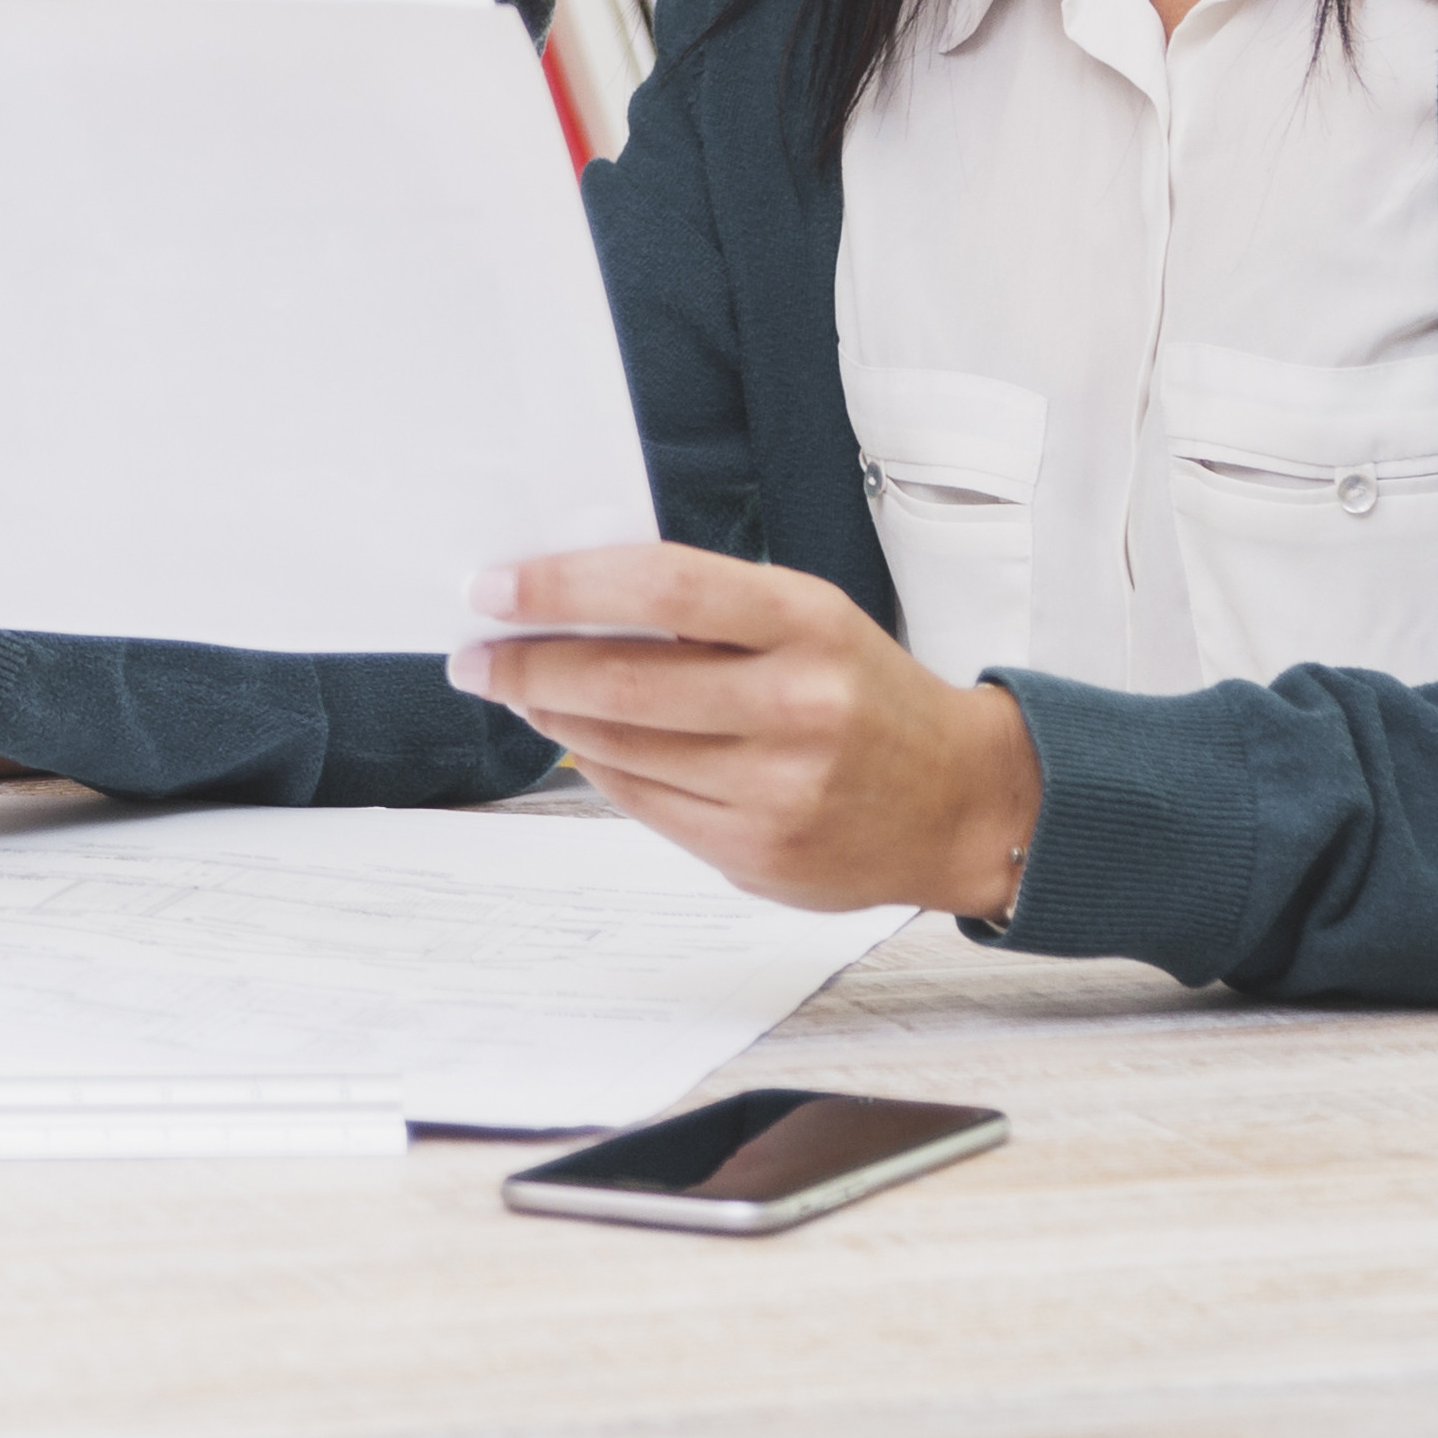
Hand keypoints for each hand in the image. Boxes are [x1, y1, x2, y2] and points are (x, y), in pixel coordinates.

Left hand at [445, 544, 1041, 917]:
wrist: (961, 800)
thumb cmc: (866, 693)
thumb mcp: (807, 620)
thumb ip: (705, 612)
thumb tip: (568, 603)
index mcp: (808, 622)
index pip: (662, 588)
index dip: (564, 586)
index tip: (494, 589)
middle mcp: (798, 704)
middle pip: (624, 680)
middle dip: (527, 666)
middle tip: (477, 657)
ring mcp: (779, 786)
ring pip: (621, 748)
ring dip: (553, 718)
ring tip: (521, 693)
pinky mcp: (759, 850)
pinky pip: (644, 803)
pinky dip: (599, 769)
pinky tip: (582, 746)